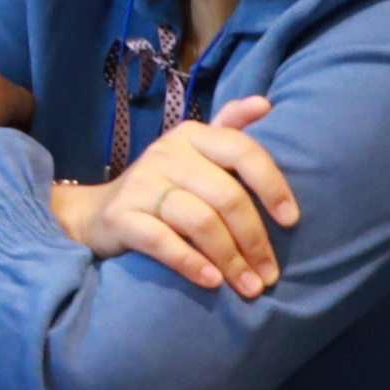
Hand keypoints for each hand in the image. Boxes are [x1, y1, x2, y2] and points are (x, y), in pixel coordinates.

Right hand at [51, 96, 294, 298]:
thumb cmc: (162, 185)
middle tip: (268, 274)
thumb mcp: (195, 152)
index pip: (242, 151)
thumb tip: (265, 103)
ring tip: (248, 286)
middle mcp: (166, 154)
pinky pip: (162, 241)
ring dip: (230, 259)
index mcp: (192, 136)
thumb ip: (229, 128)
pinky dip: (191, 263)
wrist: (98, 213)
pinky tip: (211, 281)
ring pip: (200, 221)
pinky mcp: (121, 216)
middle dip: (254, 240)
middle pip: (226, 196)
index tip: (291, 220)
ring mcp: (141, 184)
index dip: (271, 185)